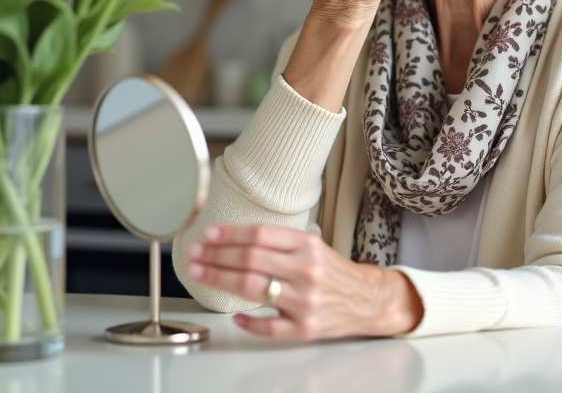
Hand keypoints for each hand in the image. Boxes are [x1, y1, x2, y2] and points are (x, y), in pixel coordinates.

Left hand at [185, 223, 422, 340]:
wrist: (366, 300)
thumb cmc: (332, 272)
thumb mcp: (312, 246)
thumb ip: (278, 242)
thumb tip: (232, 238)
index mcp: (308, 246)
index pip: (260, 235)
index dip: (230, 234)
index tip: (208, 234)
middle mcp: (307, 271)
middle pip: (251, 259)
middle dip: (216, 256)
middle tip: (195, 254)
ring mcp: (305, 302)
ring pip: (253, 288)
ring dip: (220, 279)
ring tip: (200, 272)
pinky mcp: (304, 328)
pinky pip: (268, 327)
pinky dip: (247, 321)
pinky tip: (233, 315)